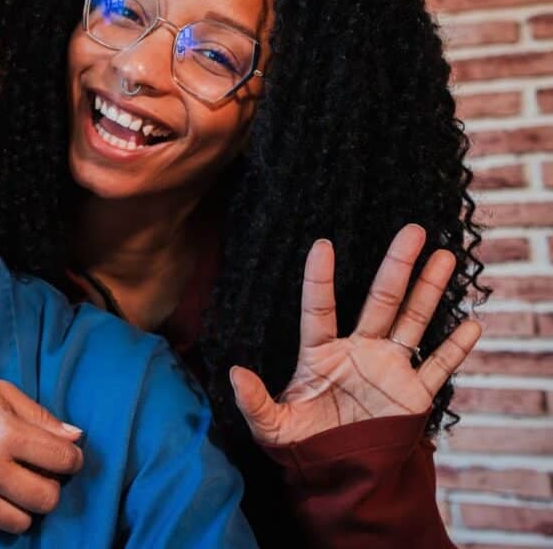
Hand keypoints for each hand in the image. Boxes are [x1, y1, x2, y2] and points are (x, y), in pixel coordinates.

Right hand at [0, 374, 83, 535]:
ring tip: (14, 486)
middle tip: (39, 473)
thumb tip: (76, 439)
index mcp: (5, 434)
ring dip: (24, 506)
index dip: (72, 458)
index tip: (65, 455)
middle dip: (51, 486)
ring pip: (21, 523)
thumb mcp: (0, 391)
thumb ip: (40, 417)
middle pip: (47, 499)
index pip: (63, 460)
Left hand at [230, 224, 481, 446]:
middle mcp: (358, 352)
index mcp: (320, 354)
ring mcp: (389, 369)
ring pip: (413, 321)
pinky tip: (471, 323)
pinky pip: (438, 367)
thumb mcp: (272, 427)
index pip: (319, 308)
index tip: (322, 245)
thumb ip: (254, 402)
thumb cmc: (302, 445)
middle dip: (397, 266)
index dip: (320, 279)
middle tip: (413, 230)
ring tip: (445, 257)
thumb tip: (234, 372)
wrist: (339, 474)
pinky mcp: (414, 395)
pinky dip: (455, 348)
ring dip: (429, 291)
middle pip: (380, 301)